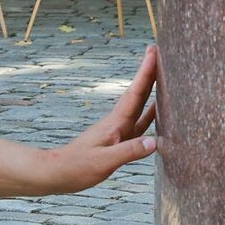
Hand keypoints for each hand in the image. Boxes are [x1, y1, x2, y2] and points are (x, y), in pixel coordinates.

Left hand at [42, 44, 159, 193]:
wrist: (60, 172)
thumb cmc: (78, 167)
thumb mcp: (104, 161)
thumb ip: (129, 151)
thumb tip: (155, 142)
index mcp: (115, 123)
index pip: (135, 94)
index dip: (145, 73)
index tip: (153, 53)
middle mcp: (118, 122)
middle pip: (138, 93)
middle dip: (149, 73)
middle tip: (158, 52)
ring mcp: (118, 130)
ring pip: (140, 106)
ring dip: (151, 90)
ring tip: (164, 76)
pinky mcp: (118, 140)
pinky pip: (139, 123)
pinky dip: (150, 114)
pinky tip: (158, 111)